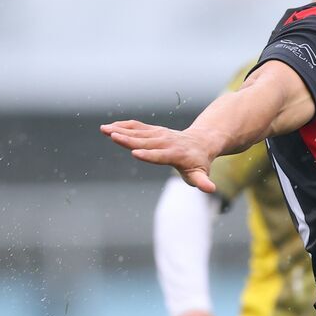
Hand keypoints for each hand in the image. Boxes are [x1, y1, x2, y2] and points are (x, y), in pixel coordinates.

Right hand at [101, 121, 221, 193]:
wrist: (201, 142)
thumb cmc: (199, 163)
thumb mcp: (201, 173)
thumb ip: (203, 181)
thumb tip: (211, 189)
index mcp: (176, 154)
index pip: (160, 155)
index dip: (149, 155)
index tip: (135, 153)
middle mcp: (166, 142)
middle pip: (144, 141)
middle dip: (128, 139)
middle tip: (112, 136)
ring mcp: (159, 134)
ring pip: (138, 132)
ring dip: (120, 130)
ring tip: (104, 129)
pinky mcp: (153, 130)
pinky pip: (137, 127)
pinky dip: (123, 126)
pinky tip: (108, 127)